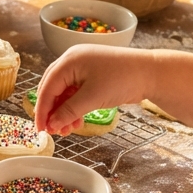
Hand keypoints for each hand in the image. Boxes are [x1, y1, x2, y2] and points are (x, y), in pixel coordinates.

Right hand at [35, 45, 153, 134]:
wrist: (151, 73)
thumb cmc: (123, 79)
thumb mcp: (92, 98)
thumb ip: (69, 112)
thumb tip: (52, 124)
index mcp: (69, 60)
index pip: (47, 87)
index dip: (42, 110)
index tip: (40, 129)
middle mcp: (72, 61)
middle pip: (53, 89)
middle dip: (52, 112)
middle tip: (51, 131)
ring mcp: (82, 67)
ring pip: (64, 93)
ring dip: (64, 112)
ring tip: (67, 131)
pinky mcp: (92, 75)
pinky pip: (76, 93)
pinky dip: (74, 108)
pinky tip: (76, 122)